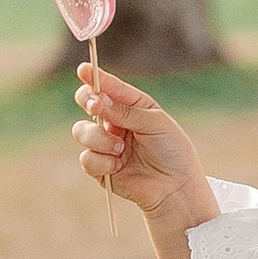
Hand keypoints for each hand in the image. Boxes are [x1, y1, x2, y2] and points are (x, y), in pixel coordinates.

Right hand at [74, 66, 210, 225]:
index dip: (95, 78)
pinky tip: (118, 166)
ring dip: (99, 138)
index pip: (110, 88)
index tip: (84, 70)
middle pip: (88, 103)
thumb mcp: (155, 124)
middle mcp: (116, 122)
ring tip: (119, 148)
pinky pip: (86, 158)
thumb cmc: (173, 152)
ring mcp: (106, 144)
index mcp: (132, 107)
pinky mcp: (101, 168)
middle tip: (95, 106)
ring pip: (81, 131)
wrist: (176, 187)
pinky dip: (101, 161)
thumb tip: (100, 100)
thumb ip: (126, 112)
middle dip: (88, 101)